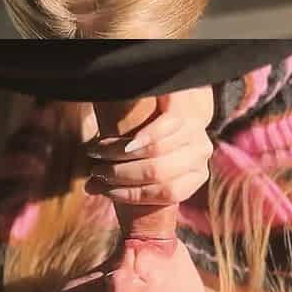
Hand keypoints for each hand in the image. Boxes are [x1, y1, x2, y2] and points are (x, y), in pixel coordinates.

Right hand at [85, 86, 214, 205]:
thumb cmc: (159, 133)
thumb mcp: (152, 159)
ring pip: (156, 152)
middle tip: (95, 171)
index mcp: (197, 173)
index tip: (104, 190)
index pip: (168, 193)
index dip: (133, 195)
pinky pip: (162, 128)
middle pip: (158, 173)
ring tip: (97, 152)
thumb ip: (130, 178)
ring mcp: (196, 130)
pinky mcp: (184, 108)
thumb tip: (91, 189)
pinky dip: (138, 138)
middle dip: (120, 175)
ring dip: (119, 155)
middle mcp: (201, 153)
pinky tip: (116, 141)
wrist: (179, 96)